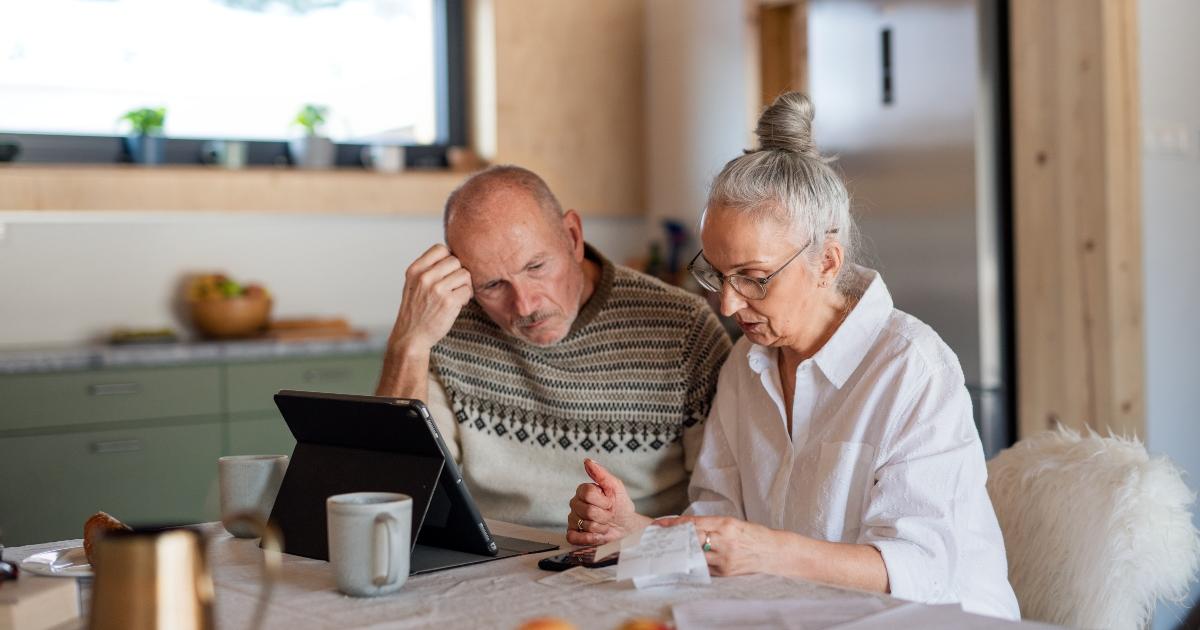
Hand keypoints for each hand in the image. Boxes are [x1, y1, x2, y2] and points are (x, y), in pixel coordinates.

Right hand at [388, 244, 472, 353]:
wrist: (411, 336)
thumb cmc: (415, 310)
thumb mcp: (413, 284)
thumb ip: (428, 269)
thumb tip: (453, 255)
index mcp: (415, 270)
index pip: (440, 248)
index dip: (449, 258)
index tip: (448, 271)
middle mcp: (424, 277)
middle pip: (455, 261)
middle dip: (458, 273)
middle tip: (454, 286)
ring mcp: (437, 289)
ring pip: (464, 274)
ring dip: (464, 285)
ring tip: (456, 295)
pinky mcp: (448, 302)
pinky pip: (468, 290)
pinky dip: (466, 297)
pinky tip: (458, 304)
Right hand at [566, 459, 647, 545]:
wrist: (625, 525)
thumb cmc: (620, 504)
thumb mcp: (616, 486)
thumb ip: (601, 473)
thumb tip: (587, 461)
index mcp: (583, 490)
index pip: (587, 493)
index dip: (603, 500)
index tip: (610, 502)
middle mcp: (575, 503)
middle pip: (587, 511)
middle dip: (604, 515)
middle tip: (609, 514)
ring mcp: (573, 519)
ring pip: (585, 525)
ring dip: (601, 527)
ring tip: (605, 524)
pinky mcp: (573, 534)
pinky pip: (574, 537)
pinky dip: (589, 538)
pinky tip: (597, 535)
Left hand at [652, 515, 781, 576]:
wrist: (774, 553)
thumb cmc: (753, 535)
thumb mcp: (733, 523)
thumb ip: (712, 525)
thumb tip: (687, 527)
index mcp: (725, 524)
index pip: (693, 523)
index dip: (673, 524)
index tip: (659, 524)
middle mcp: (724, 541)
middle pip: (690, 539)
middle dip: (673, 538)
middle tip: (659, 538)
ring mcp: (724, 558)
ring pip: (695, 555)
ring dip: (682, 552)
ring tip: (670, 549)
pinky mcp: (726, 572)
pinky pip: (704, 567)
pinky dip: (696, 563)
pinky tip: (688, 561)